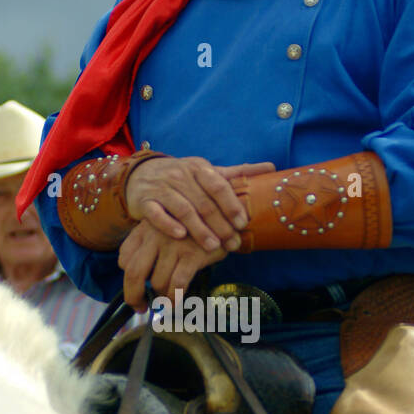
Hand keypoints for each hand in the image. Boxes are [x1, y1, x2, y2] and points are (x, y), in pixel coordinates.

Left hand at [118, 220, 239, 310]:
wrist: (224, 215)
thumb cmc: (193, 227)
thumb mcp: (167, 227)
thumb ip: (148, 244)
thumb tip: (133, 275)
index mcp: (146, 228)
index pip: (125, 257)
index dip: (127, 277)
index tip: (136, 290)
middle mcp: (156, 235)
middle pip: (134, 273)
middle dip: (134, 296)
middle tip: (140, 308)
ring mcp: (174, 244)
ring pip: (157, 282)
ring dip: (161, 297)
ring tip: (167, 300)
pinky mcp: (192, 254)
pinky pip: (177, 284)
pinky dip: (174, 298)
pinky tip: (175, 303)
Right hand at [124, 156, 273, 251]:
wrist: (142, 174)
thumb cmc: (183, 177)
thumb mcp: (207, 172)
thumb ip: (237, 173)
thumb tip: (271, 168)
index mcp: (199, 168)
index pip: (218, 185)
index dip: (231, 204)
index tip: (242, 223)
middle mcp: (180, 175)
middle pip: (203, 202)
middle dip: (220, 225)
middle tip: (232, 243)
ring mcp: (162, 188)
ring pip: (183, 209)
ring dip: (199, 229)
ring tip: (212, 246)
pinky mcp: (145, 201)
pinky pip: (156, 214)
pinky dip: (168, 225)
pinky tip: (181, 236)